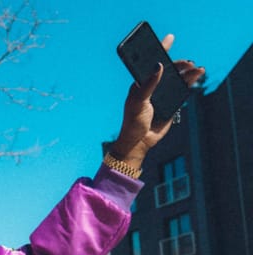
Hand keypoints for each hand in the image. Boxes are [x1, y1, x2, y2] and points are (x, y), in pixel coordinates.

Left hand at [111, 34, 204, 166]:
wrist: (140, 142)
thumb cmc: (133, 122)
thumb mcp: (138, 102)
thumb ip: (148, 85)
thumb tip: (159, 67)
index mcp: (140, 84)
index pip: (151, 63)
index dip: (160, 50)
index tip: (170, 37)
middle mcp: (152, 86)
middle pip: (168, 69)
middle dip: (178, 63)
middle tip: (187, 62)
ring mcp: (163, 94)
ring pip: (177, 79)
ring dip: (187, 72)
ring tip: (197, 68)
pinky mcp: (172, 103)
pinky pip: (183, 90)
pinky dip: (190, 82)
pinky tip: (197, 76)